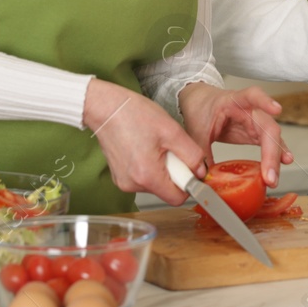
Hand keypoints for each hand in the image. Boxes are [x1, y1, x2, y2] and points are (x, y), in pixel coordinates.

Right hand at [81, 78, 205, 206]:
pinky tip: (144, 147)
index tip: (189, 166)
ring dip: (161, 167)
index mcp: (147, 176)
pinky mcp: (119, 177)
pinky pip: (143, 178)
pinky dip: (149, 166)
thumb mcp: (172, 131)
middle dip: (174, 171)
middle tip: (168, 147)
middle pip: (166, 190)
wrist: (106, 107)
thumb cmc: (134, 114)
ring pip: (155, 184)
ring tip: (154, 145)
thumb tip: (201, 173)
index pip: (178, 198)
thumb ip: (191, 155)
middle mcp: (132, 185)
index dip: (188, 183)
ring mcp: (123, 182)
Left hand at [177, 83, 293, 188]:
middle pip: (268, 128)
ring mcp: (255, 122)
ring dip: (274, 159)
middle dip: (272, 152)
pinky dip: (275, 157)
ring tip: (273, 178)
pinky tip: (281, 166)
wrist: (200, 103)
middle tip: (269, 176)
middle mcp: (250, 110)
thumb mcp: (196, 130)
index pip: (252, 96)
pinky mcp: (255, 134)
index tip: (277, 110)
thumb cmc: (202, 109)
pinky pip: (270, 145)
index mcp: (233, 101)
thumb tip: (203, 176)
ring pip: (273, 139)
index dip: (265, 102)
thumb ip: (201, 151)